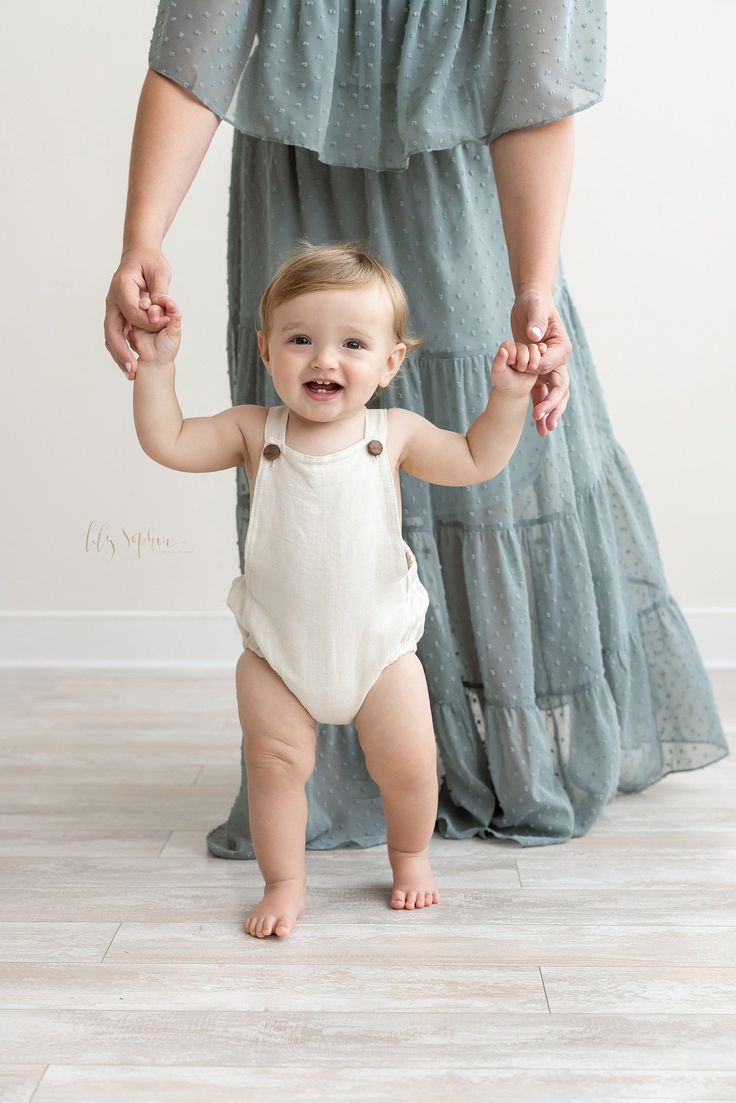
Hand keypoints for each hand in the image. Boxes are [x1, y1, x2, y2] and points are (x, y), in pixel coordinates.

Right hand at [104, 246, 171, 379]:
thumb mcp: (160, 272)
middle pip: (112, 329)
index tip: (160, 325)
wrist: (139, 253)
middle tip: (133, 370)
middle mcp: (113, 300)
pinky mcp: (117, 314)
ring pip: (111, 336)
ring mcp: (113, 308)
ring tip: (130, 374)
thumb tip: (158, 311)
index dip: (146, 320)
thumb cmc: (150, 261)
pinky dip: (120, 350)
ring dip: (119, 355)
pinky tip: (129, 364)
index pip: (131, 311)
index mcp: (121, 287)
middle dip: (121, 351)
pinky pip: (115, 335)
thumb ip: (159, 293)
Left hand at [491, 340, 545, 399]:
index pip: (511, 345)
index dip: (512, 355)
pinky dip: (541, 357)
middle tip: (520, 369)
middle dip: (523, 359)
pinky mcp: (536, 358)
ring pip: (534, 348)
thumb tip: (502, 350)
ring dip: (533, 359)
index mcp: (505, 348)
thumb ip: (499, 360)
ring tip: (529, 369)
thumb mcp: (498, 372)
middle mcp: (516, 348)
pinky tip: (538, 364)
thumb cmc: (503, 381)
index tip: (510, 364)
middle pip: (523, 347)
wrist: (513, 391)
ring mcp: (527, 352)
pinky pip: (541, 353)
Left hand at [510, 287, 571, 436]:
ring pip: (553, 394)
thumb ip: (536, 320)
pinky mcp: (538, 373)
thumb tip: (536, 335)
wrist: (531, 305)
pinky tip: (538, 425)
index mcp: (560, 346)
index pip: (553, 363)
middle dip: (552, 403)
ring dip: (550, 412)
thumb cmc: (534, 303)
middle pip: (560, 386)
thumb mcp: (535, 307)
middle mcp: (558, 360)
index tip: (530, 372)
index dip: (541, 370)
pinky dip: (540, 408)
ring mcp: (549, 369)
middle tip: (542, 418)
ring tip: (544, 430)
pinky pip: (541, 393)